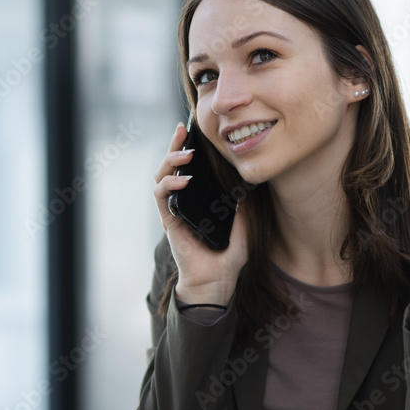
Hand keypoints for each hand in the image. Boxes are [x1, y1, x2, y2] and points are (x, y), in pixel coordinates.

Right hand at [153, 123, 249, 302]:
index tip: (193, 129)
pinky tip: (183, 179)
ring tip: (186, 153)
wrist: (217, 280)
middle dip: (175, 145)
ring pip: (161, 176)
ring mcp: (174, 208)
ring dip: (171, 161)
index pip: (189, 166)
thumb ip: (244, 203)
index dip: (188, 146)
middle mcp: (184, 200)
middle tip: (182, 129)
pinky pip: (161, 196)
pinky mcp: (169, 220)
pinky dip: (169, 184)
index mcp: (199, 197)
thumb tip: (247, 181)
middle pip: (172, 165)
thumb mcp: (245, 223)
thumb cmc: (230, 254)